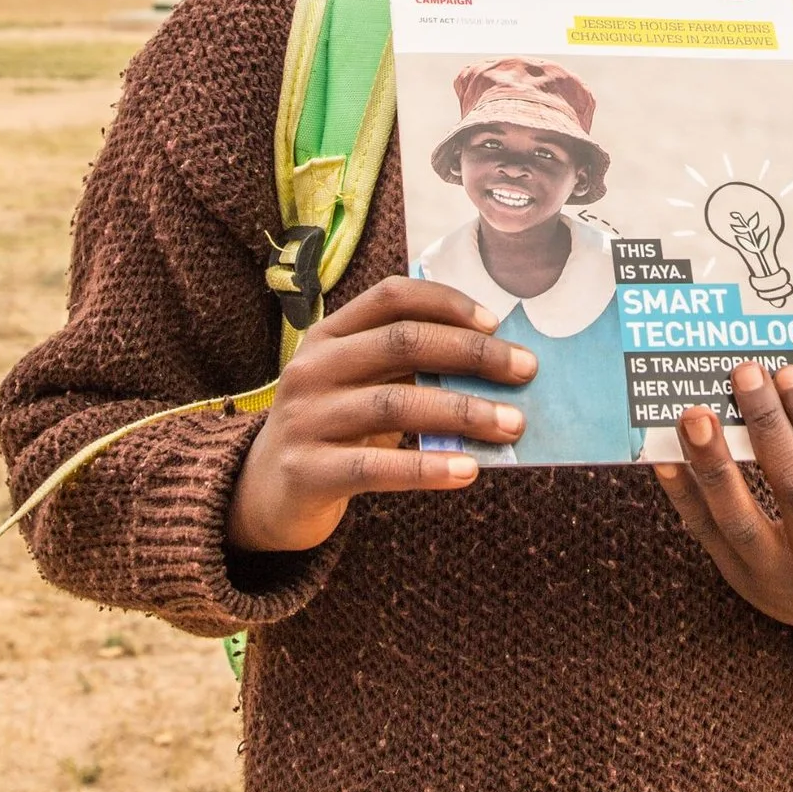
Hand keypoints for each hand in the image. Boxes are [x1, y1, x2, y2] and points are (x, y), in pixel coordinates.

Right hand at [227, 276, 536, 552]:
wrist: (266, 495)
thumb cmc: (335, 430)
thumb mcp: (360, 387)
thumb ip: (410, 369)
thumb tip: (500, 366)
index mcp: (329, 336)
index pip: (391, 297)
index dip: (446, 302)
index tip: (496, 322)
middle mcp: (312, 368)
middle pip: (402, 343)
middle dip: (473, 355)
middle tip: (526, 371)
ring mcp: (304, 419)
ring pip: (395, 404)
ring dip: (463, 412)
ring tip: (512, 424)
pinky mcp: (306, 471)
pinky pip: (375, 467)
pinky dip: (427, 468)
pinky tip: (468, 470)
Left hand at [653, 362, 792, 642]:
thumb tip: (783, 388)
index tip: (788, 372)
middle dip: (766, 426)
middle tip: (744, 373)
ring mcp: (778, 579)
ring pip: (740, 518)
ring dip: (714, 462)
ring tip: (694, 415)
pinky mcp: (740, 581)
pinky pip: (706, 534)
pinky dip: (683, 493)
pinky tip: (665, 458)